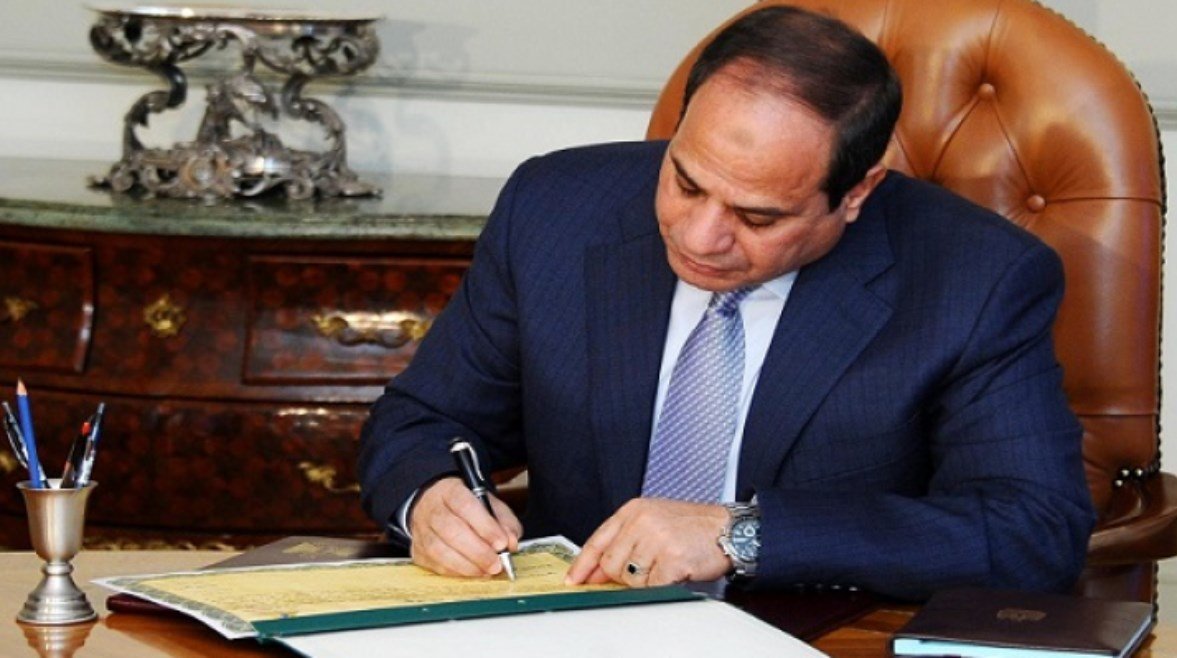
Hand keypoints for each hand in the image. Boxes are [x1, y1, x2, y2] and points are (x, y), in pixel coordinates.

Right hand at [409, 476, 522, 577]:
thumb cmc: (465, 506)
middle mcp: (431, 509)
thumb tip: (511, 542)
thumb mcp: (489, 504)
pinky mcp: (417, 550)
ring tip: (487, 571)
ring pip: (439, 550)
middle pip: (451, 530)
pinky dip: (456, 572)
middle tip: (497, 564)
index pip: (465, 505)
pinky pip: (435, 565)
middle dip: (478, 551)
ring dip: (467, 565)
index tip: (501, 543)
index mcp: (450, 491)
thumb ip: (504, 521)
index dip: (484, 526)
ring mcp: (421, 531)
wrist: (433, 506)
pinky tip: (473, 572)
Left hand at [565, 498, 730, 586]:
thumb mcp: (654, 521)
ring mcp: (656, 539)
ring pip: (631, 578)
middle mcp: (642, 521)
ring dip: (647, 580)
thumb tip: (598, 571)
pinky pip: (652, 586)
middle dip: (624, 575)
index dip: (583, 564)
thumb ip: (624, 541)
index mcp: (633, 510)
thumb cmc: (693, 526)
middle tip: (648, 568)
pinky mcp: (671, 559)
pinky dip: (662, 585)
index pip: (598, 540)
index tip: (574, 579)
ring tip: (666, 564)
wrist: (729, 528)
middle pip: (611, 564)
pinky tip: (675, 570)